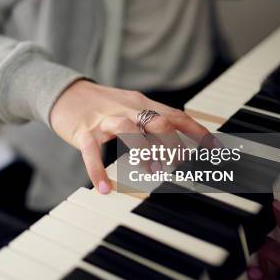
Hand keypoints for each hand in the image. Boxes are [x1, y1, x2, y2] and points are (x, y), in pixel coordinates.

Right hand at [50, 80, 209, 193]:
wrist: (64, 92)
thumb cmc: (100, 105)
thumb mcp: (129, 107)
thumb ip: (151, 122)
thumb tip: (178, 144)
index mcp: (141, 104)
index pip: (175, 115)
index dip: (197, 131)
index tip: (215, 150)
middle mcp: (126, 109)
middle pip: (156, 120)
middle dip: (173, 142)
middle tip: (182, 164)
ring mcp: (104, 119)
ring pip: (128, 128)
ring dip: (143, 149)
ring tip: (153, 169)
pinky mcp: (82, 131)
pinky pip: (91, 151)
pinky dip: (97, 170)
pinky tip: (104, 187)